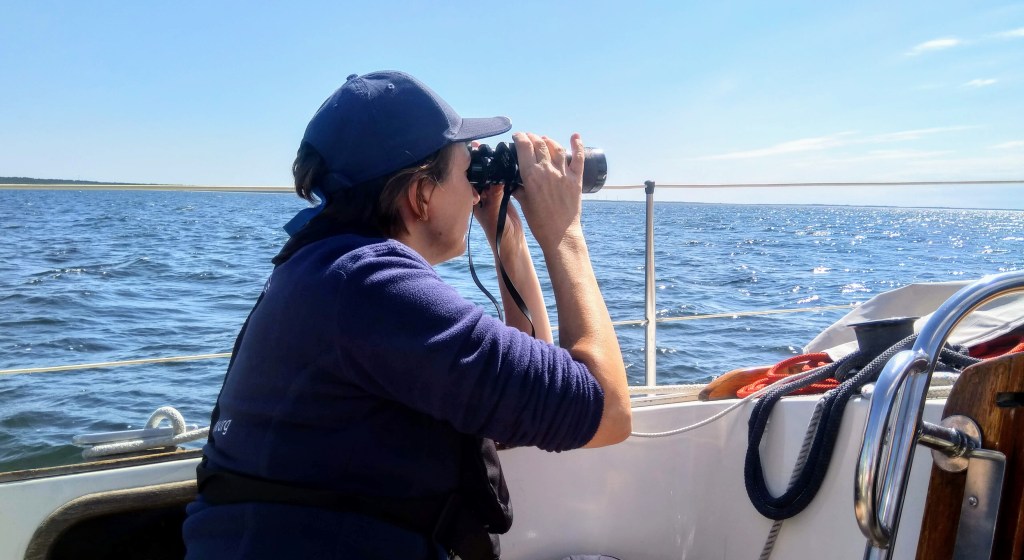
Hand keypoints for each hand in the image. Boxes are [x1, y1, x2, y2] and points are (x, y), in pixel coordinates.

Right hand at [510, 132, 584, 249]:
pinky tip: (575, 136)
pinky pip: (578, 158)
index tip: (517, 136)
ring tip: (544, 139)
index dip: (520, 137)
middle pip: (539, 144)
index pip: (524, 147)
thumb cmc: (539, 222)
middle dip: (532, 137)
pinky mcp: (576, 180)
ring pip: (555, 148)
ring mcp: (563, 174)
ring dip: (548, 140)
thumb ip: (518, 188)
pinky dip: (577, 145)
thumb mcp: (523, 203)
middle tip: (529, 138)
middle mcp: (547, 171)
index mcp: (531, 176)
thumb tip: (512, 180)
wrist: (559, 234)